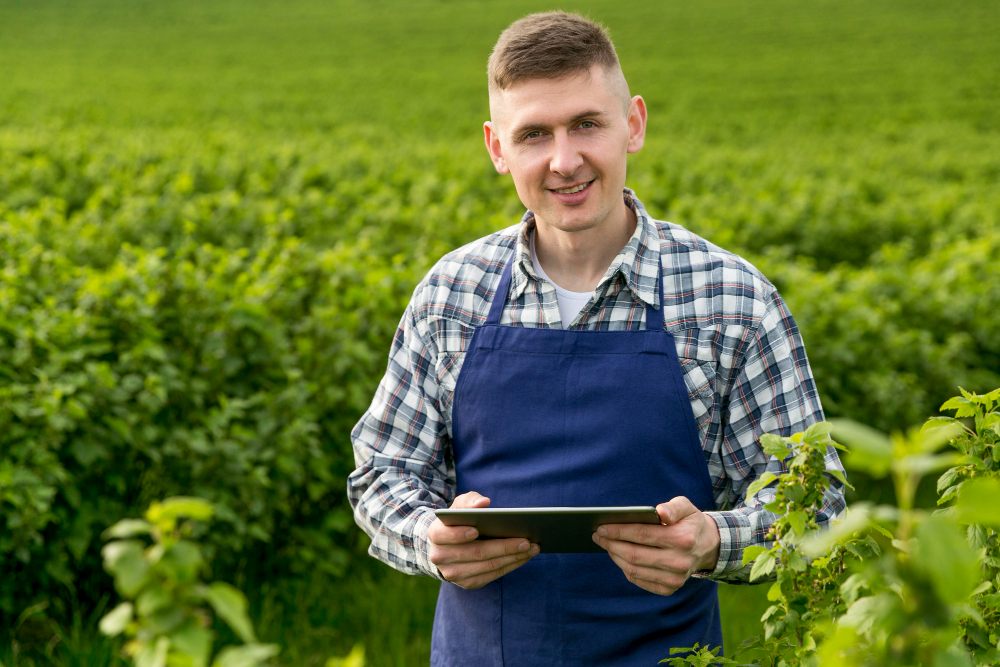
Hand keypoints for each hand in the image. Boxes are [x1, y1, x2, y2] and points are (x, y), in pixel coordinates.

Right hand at [428, 491, 539, 588]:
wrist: (446, 546)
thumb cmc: (457, 521)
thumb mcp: (459, 507)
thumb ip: (469, 501)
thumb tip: (483, 502)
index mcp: (435, 534)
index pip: (444, 535)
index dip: (458, 534)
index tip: (476, 529)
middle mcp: (441, 557)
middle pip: (474, 553)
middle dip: (502, 546)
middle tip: (526, 540)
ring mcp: (453, 574)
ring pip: (487, 566)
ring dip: (512, 558)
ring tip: (532, 548)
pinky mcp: (467, 583)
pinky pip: (492, 575)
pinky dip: (510, 566)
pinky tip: (524, 557)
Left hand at [591, 496, 720, 595]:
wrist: (707, 547)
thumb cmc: (690, 522)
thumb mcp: (686, 507)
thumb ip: (673, 507)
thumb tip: (659, 512)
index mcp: (683, 539)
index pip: (643, 535)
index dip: (619, 531)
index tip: (601, 527)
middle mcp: (679, 562)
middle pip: (635, 554)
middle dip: (611, 544)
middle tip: (597, 536)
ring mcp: (675, 578)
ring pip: (634, 569)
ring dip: (615, 556)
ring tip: (605, 544)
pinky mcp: (669, 588)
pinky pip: (639, 580)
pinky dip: (625, 568)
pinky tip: (618, 556)